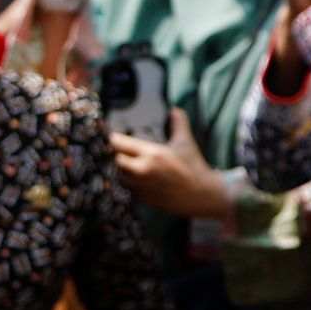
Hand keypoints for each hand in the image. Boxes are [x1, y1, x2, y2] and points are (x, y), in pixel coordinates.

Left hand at [108, 108, 229, 220]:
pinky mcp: (140, 200)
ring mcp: (140, 187)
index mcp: (152, 153)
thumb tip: (175, 109)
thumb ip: (178, 123)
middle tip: (108, 150)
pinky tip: (125, 179)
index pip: (119, 143)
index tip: (109, 136)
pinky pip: (122, 190)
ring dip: (114, 170)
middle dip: (109, 155)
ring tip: (115, 164)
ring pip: (115, 176)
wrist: (202, 195)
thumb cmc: (193, 167)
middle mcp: (143, 170)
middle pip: (112, 160)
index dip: (110, 139)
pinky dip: (121, 183)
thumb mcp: (185, 142)